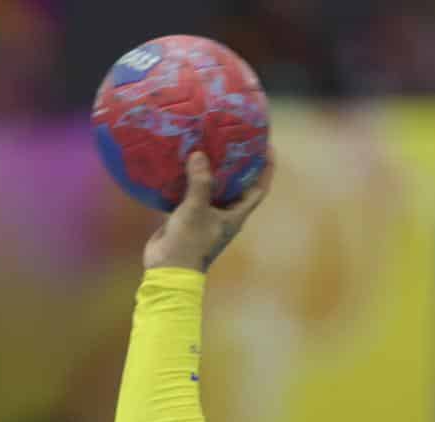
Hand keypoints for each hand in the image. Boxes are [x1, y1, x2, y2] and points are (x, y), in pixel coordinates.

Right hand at [143, 150, 275, 272]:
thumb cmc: (189, 242)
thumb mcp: (196, 210)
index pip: (258, 189)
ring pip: (214, 188)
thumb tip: (200, 154)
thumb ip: (200, 182)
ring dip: (212, 170)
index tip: (267, 148)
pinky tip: (185, 162)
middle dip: (236, 164)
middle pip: (237, 185)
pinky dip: (192, 179)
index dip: (265, 170)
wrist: (167, 268)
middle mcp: (225, 214)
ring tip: (209, 145)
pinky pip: (194, 193)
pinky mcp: (189, 215)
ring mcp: (207, 215)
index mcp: (235, 215)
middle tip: (233, 140)